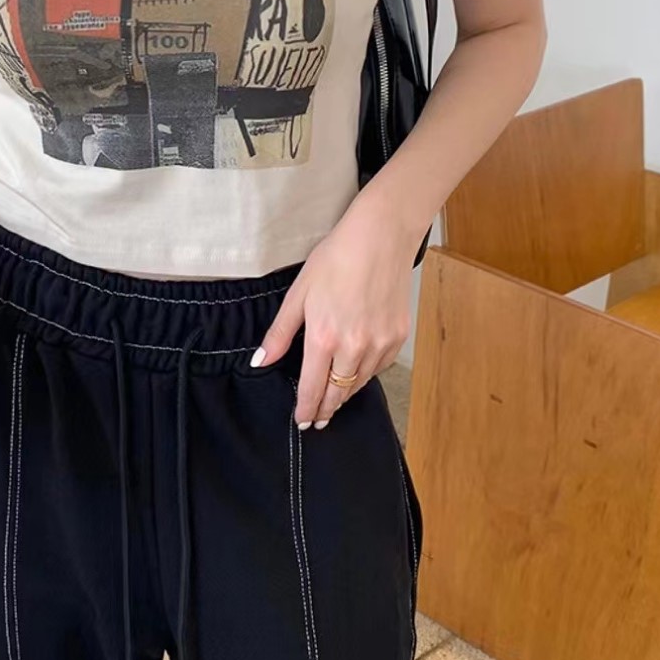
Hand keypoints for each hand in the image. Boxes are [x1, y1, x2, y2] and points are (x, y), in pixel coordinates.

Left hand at [251, 187, 424, 428]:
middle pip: (339, 393)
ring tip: (335, 400)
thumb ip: (280, 333)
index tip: (303, 422)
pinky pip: (379, 366)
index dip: (306, 409)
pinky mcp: (398, 336)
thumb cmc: (336, 259)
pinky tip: (357, 372)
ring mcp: (380, 342)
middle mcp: (354, 346)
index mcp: (324, 336)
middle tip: (319, 421)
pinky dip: (366, 373)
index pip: (313, 387)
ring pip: (360, 382)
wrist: (381, 237)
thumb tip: (261, 362)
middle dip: (326, 410)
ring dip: (346, 393)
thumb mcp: (299, 294)